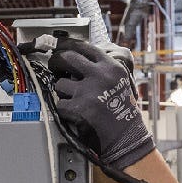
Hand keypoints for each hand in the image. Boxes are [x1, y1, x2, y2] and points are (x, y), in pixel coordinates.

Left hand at [47, 37, 153, 170]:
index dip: (66, 44)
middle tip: (54, 67)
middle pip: (66, 58)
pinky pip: (59, 104)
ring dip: (62, 92)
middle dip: (55, 62)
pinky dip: (64, 110)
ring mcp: (89, 92)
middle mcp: (101, 76)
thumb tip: (73, 55)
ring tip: (74, 100)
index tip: (57, 45)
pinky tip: (75, 113)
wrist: (127, 137)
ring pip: (59, 84)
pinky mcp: (79, 109)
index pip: (83, 47)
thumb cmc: (122, 111)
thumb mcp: (119, 81)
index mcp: (111, 67)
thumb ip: (100, 67)